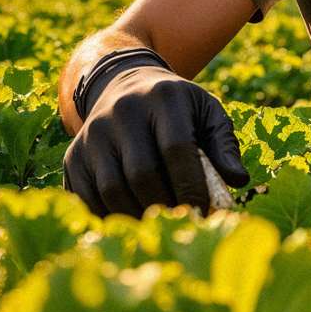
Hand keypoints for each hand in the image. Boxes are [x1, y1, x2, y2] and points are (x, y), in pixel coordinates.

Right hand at [63, 49, 248, 215]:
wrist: (124, 87)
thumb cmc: (177, 109)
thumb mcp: (206, 113)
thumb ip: (223, 145)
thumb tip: (237, 180)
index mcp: (163, 97)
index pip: (176, 148)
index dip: (191, 185)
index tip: (204, 210)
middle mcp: (122, 111)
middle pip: (142, 174)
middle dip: (165, 205)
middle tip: (182, 223)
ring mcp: (92, 133)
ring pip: (113, 190)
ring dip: (139, 216)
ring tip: (160, 224)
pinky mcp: (73, 156)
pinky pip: (88, 198)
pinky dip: (111, 217)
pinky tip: (133, 221)